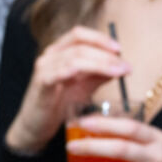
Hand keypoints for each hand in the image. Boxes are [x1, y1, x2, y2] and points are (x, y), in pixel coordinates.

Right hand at [4, 27, 129, 155]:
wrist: (37, 128)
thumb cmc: (59, 105)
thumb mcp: (84, 86)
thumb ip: (100, 74)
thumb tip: (122, 64)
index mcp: (59, 51)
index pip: (79, 34)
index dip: (100, 38)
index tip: (119, 49)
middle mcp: (50, 55)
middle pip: (80, 44)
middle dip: (106, 54)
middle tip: (125, 66)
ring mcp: (44, 67)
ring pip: (75, 57)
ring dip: (100, 63)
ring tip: (118, 72)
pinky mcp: (42, 83)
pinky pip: (62, 71)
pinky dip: (82, 70)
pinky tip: (99, 75)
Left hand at [64, 115, 161, 161]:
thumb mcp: (160, 142)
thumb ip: (136, 136)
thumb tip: (102, 123)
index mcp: (158, 138)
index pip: (130, 127)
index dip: (105, 124)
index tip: (83, 122)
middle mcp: (158, 156)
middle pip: (122, 149)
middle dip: (93, 147)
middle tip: (70, 146)